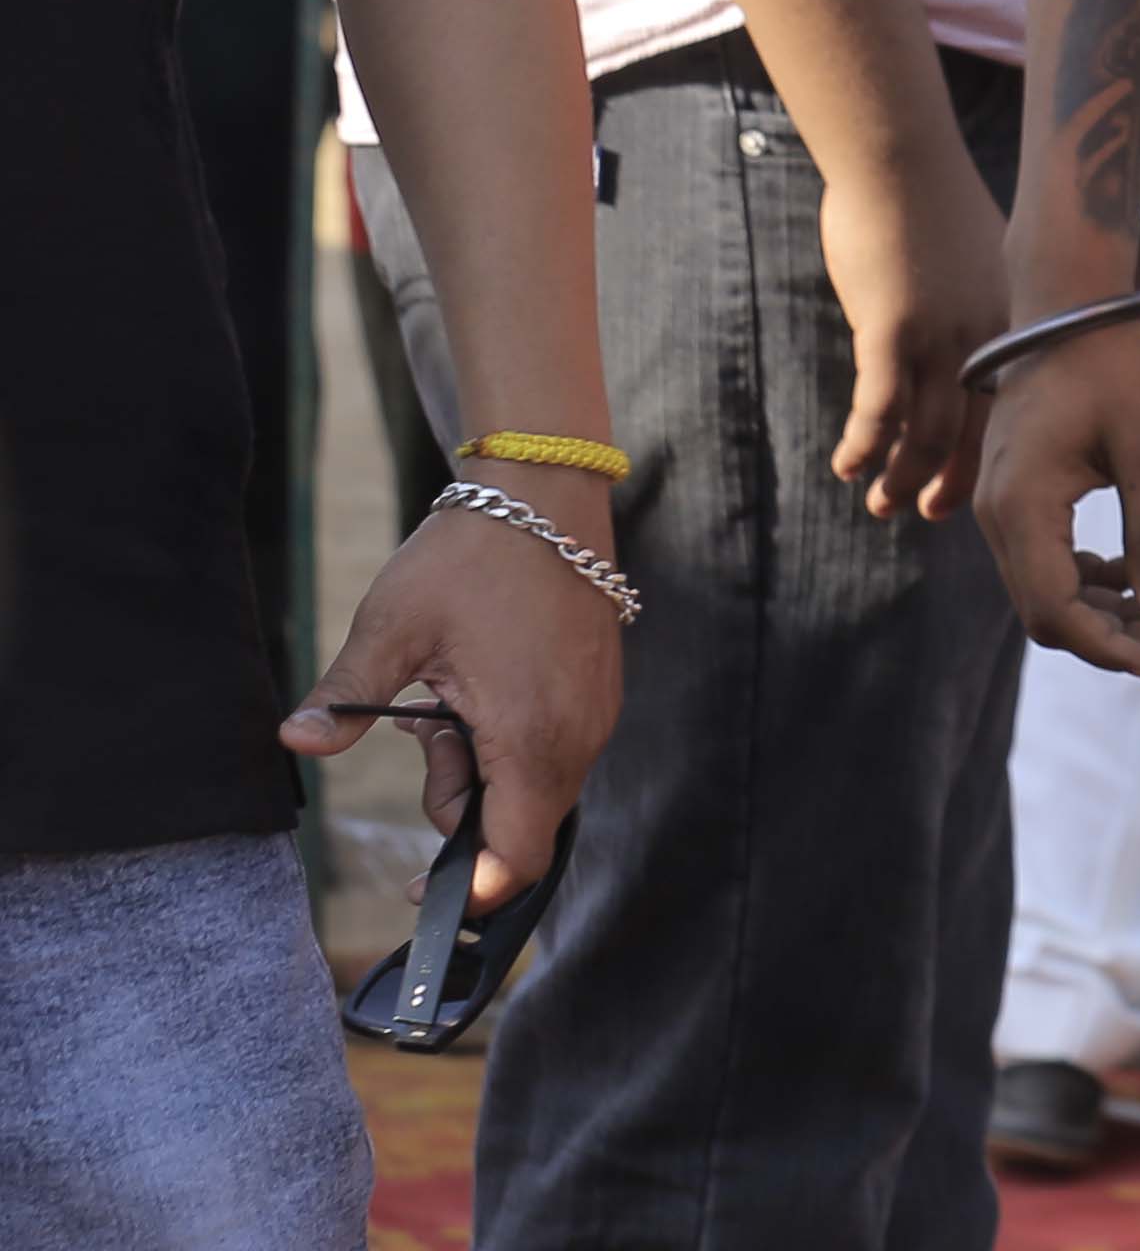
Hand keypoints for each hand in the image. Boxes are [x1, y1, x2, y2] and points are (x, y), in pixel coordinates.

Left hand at [286, 480, 627, 913]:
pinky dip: (509, 742)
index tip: (420, 889)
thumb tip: (295, 742)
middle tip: (423, 730)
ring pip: (534, 788)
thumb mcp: (392, 626)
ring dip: (482, 767)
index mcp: (531, 736)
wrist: (547, 493)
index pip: (516, 858)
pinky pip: (553, 751)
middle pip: (517, 826)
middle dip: (460, 802)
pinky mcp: (597, 694)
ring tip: (449, 697)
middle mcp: (578, 736)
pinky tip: (479, 686)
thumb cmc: (471, 557)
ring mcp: (595, 714)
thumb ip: (345, 697)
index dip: (473, 892)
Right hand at [820, 133, 1007, 521]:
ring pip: (927, 432)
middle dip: (952, 478)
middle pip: (976, 429)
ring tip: (880, 504)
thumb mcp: (968, 259)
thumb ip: (970, 304)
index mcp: (1006, 321)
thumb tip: (959, 334)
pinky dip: (864, 446)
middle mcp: (982, 336)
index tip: (973, 478)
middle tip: (929, 511)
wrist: (900, 159)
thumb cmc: (927, 203)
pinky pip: (879, 409)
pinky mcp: (891, 329)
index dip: (989, 448)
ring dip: (902, 476)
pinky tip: (847, 466)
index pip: (1006, 404)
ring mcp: (940, 335)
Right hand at [970, 314, 1139, 675]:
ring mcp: (1001, 506)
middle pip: (1044, 609)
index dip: (1104, 646)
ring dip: (1101, 611)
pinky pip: (1044, 559)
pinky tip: (1134, 578)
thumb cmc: (1117, 369)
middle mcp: (998, 514)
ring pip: (1043, 588)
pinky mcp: (1017, 496)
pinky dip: (1086, 580)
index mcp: (1022, 506)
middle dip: (1110, 634)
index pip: (1052, 609)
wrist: (1074, 309)